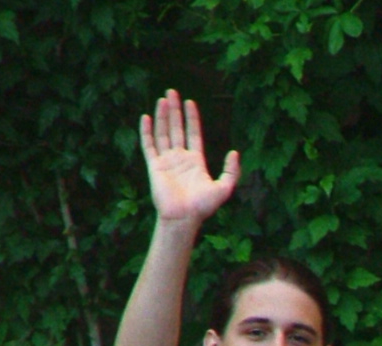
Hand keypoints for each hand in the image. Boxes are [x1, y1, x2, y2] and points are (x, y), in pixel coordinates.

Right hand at [140, 89, 239, 223]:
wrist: (184, 217)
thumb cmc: (204, 207)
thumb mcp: (225, 188)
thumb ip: (231, 171)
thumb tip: (234, 152)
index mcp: (196, 162)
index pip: (193, 134)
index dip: (192, 118)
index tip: (190, 102)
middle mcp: (180, 158)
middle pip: (176, 128)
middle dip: (175, 110)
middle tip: (172, 92)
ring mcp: (166, 161)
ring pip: (163, 133)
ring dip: (162, 116)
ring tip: (162, 99)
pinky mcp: (154, 166)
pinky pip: (149, 145)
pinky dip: (147, 131)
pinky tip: (146, 117)